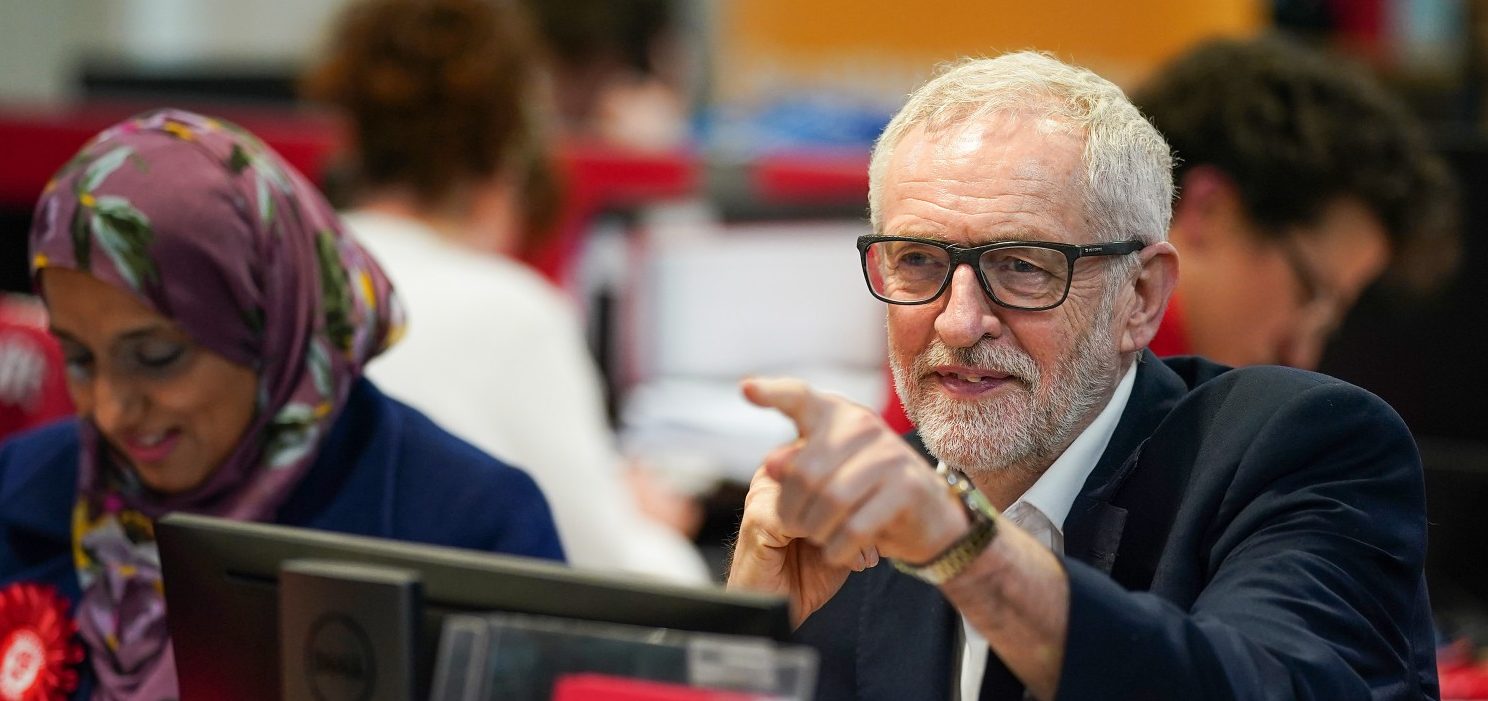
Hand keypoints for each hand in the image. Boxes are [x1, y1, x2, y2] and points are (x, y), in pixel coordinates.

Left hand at [725, 377, 968, 624]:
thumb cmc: (867, 494)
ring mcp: (889, 453)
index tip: (746, 389)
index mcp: (836, 415)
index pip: (799, 398)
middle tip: (796, 527)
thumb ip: (796, 468)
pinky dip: (839, 546)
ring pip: (831, 499)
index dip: (773, 394)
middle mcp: (863, 426)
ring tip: (817, 539)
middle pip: (805, 471)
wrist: (928, 519)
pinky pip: (857, 524)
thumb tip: (772, 463)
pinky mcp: (908, 487)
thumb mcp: (826, 478)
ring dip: (816, 529)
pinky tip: (837, 552)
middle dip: (792, 509)